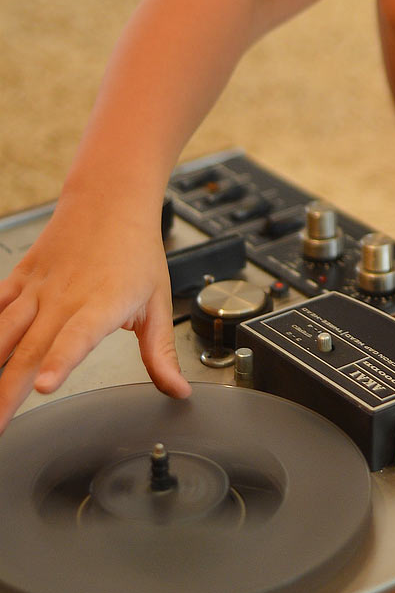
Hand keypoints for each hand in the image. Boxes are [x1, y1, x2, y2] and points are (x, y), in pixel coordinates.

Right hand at [0, 191, 190, 431]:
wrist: (109, 199)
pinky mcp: (21, 280)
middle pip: (29, 349)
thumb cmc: (135, 250)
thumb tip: (177, 390)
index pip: (78, 337)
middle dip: (7, 392)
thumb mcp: (157, 302)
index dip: (60, 361)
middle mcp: (64, 298)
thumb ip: (161, 353)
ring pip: (3, 332)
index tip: (44, 386)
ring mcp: (37, 289)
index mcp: (102, 304)